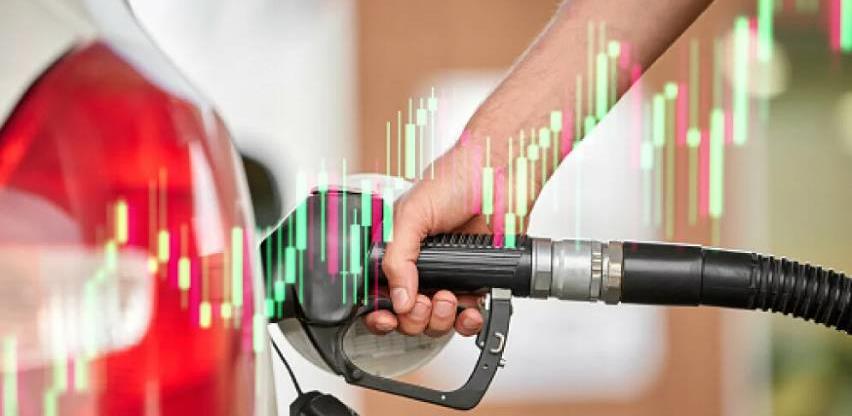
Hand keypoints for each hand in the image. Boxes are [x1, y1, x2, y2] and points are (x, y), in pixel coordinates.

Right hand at [365, 145, 489, 336]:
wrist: (499, 175)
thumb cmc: (454, 178)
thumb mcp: (411, 213)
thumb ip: (397, 257)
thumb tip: (398, 298)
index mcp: (398, 251)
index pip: (380, 295)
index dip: (381, 313)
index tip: (387, 318)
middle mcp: (422, 268)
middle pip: (408, 316)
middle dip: (414, 318)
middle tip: (424, 301)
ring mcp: (450, 277)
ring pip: (437, 322)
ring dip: (440, 319)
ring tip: (447, 298)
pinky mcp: (479, 283)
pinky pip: (469, 317)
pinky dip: (469, 321)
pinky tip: (469, 310)